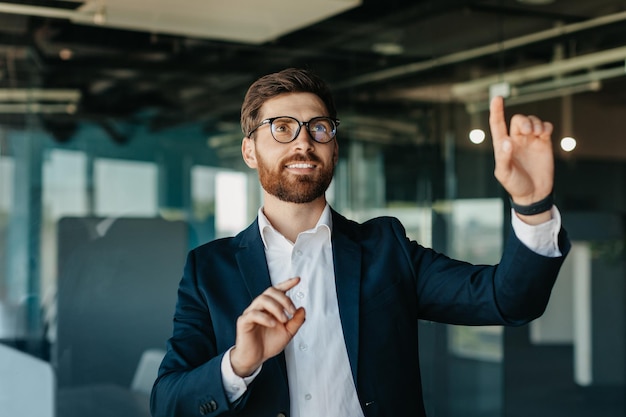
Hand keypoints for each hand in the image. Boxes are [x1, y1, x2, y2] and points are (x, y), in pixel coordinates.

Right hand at [230, 277, 304, 376]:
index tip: (297, 280)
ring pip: (262, 300)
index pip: (277, 291)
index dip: (287, 283)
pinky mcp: (244, 322)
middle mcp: (260, 307)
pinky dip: (265, 318)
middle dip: (284, 299)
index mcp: (270, 308)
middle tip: (292, 311)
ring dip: (276, 308)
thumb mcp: (288, 333)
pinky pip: (253, 314)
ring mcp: (251, 313)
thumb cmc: (269, 344)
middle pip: (270, 292)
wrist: (256, 358)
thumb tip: (302, 309)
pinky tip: (273, 324)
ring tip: (283, 320)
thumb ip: (296, 322)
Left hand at [489, 96, 554, 221]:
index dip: (496, 111)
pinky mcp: (544, 144)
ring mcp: (530, 141)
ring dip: (535, 123)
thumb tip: (506, 141)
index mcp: (502, 146)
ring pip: (532, 121)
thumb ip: (504, 158)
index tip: (497, 98)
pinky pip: (545, 127)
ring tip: (537, 134)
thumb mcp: (505, 174)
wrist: (534, 194)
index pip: (498, 124)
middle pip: (519, 119)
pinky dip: (546, 126)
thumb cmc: (515, 185)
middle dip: (524, 121)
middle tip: (528, 132)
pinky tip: (544, 134)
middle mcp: (516, 140)